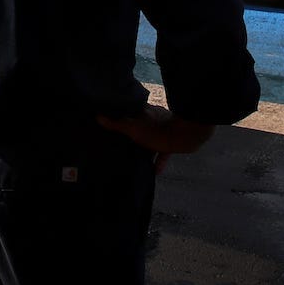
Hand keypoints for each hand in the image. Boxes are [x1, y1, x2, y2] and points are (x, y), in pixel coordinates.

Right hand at [96, 104, 214, 167]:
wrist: (185, 136)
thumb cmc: (156, 130)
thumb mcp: (133, 128)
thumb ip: (117, 124)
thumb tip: (98, 116)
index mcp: (142, 112)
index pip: (129, 112)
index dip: (121, 117)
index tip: (112, 125)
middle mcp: (152, 118)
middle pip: (139, 126)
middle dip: (132, 135)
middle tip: (122, 146)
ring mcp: (163, 130)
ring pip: (151, 140)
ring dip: (146, 149)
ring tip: (137, 160)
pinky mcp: (172, 141)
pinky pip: (163, 152)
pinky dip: (159, 160)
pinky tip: (155, 172)